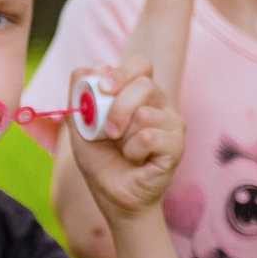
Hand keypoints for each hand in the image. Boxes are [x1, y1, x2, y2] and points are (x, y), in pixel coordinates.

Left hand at [69, 58, 184, 221]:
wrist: (111, 193)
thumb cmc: (100, 156)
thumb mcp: (79, 122)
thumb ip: (79, 94)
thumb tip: (90, 70)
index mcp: (139, 92)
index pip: (141, 64)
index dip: (121, 72)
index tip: (103, 88)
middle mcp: (161, 103)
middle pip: (144, 85)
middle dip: (116, 108)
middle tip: (107, 131)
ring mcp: (173, 124)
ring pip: (145, 113)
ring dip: (123, 136)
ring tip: (124, 149)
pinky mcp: (177, 145)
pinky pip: (149, 137)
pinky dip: (133, 150)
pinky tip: (135, 159)